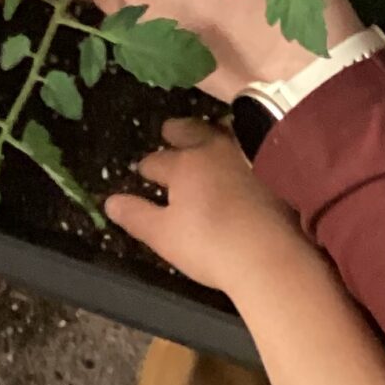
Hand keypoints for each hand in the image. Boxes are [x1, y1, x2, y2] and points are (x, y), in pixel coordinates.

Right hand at [107, 119, 310, 291]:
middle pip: (192, 132)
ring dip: (212, 134)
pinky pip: (253, 150)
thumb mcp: (163, 235)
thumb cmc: (209, 245)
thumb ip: (136, 216)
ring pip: (225, 136)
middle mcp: (215, 152)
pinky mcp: (274, 172)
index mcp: (184, 164)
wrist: (269, 255)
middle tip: (170, 130)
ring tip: (207, 136)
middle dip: (177, 132)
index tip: (143, 170)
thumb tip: (110, 202)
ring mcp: (247, 158)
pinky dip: (241, 150)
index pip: (157, 161)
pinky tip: (242, 160)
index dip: (147, 167)